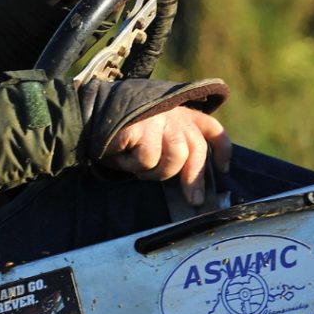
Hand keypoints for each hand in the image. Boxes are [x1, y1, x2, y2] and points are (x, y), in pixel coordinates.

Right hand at [102, 107, 230, 205]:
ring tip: (139, 168)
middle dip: (195, 179)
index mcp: (181, 113)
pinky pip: (147, 159)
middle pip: (196, 149)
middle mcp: (174, 114)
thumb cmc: (122, 132)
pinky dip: (134, 165)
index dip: (221, 150)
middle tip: (194, 201)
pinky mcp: (141, 127)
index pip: (211, 129)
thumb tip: (192, 185)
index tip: (224, 169)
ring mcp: (159, 119)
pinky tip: (123, 157)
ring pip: (175, 157)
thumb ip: (172, 146)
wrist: (89, 114)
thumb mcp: (152, 134)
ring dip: (157, 171)